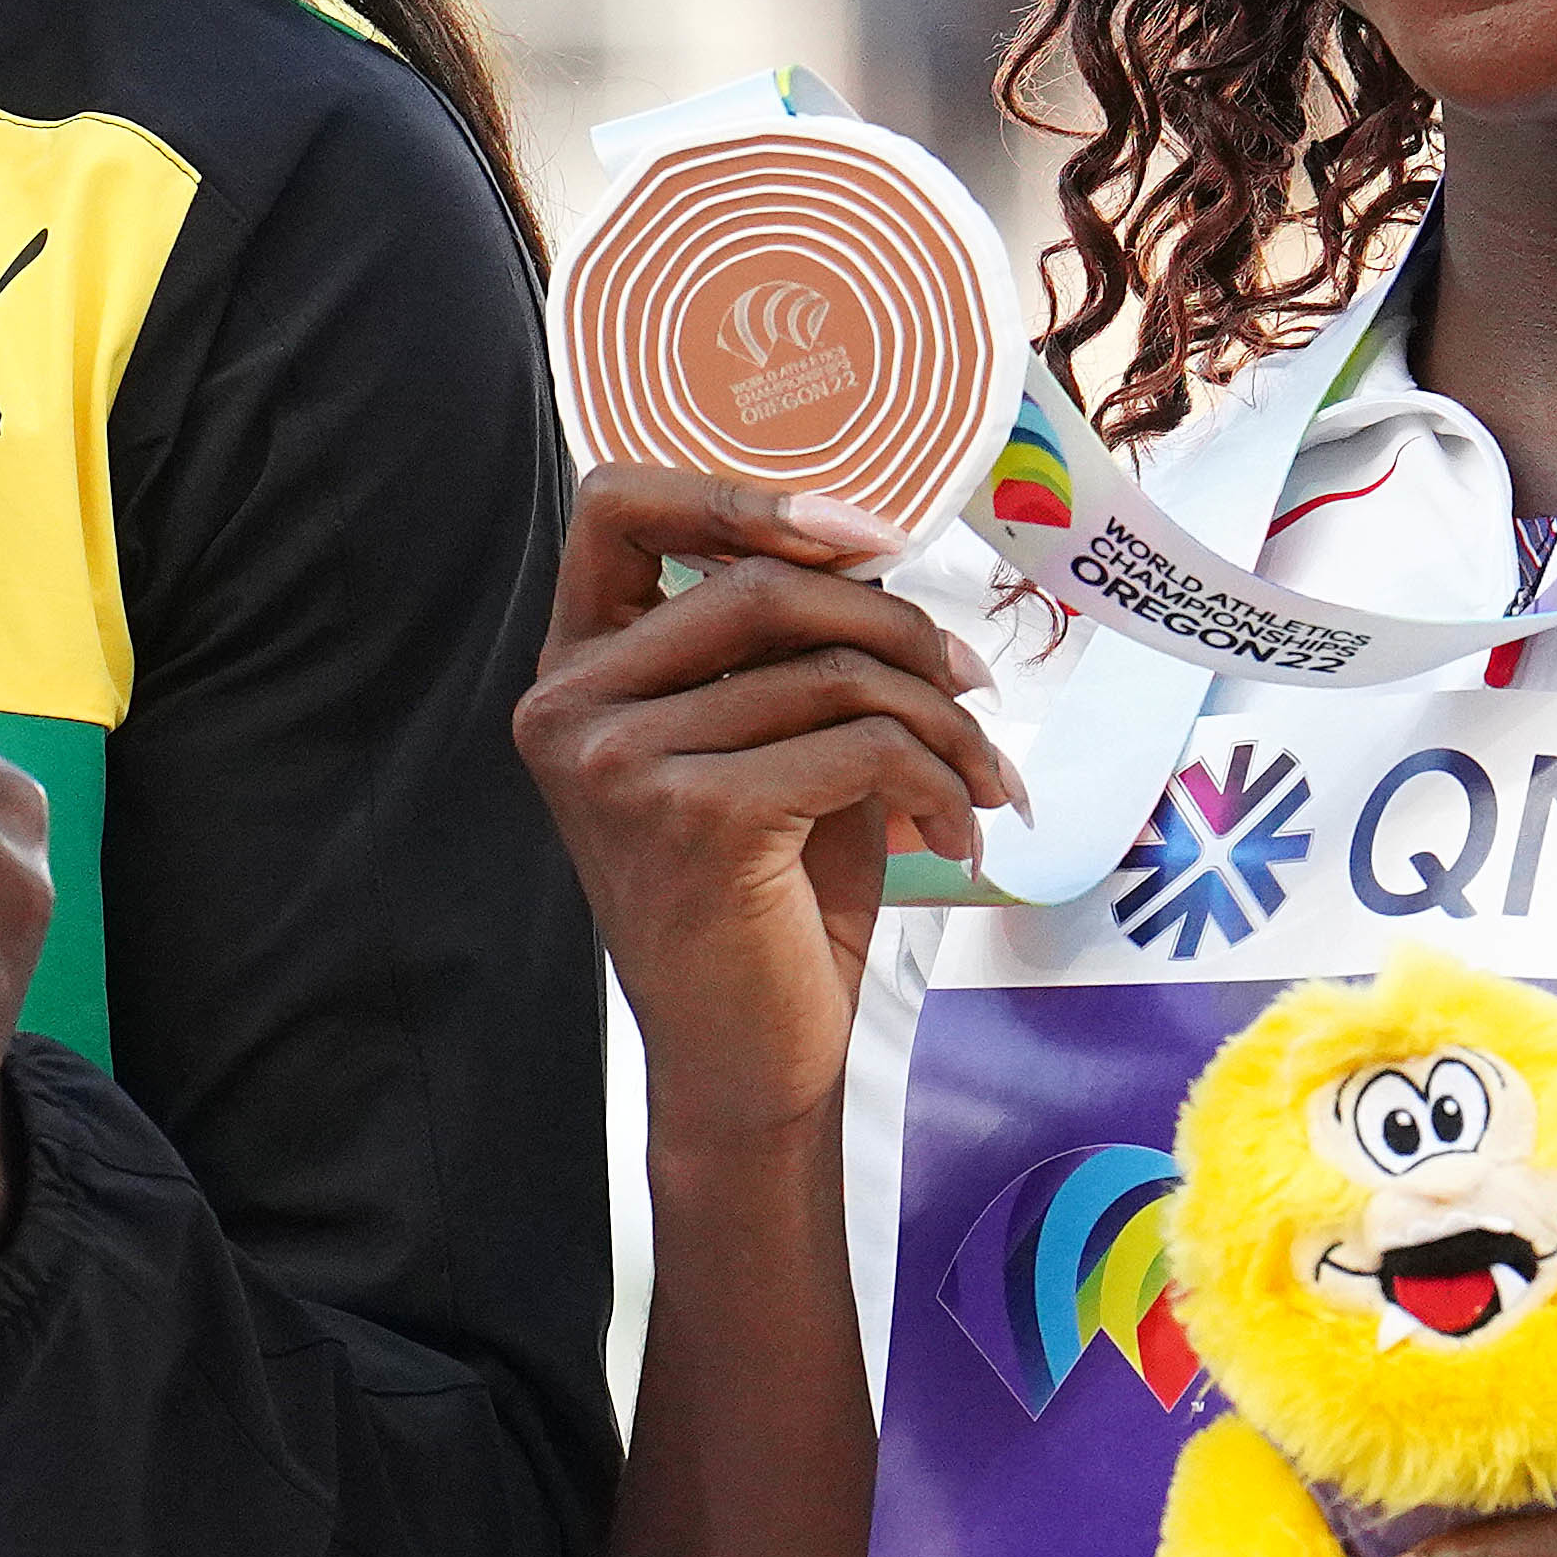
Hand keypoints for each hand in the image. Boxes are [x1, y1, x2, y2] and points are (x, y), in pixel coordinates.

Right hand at [511, 468, 1007, 1148]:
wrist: (747, 1065)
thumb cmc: (765, 905)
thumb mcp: (766, 747)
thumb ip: (787, 649)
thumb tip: (887, 555)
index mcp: (574, 672)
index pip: (616, 505)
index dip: (742, 491)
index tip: (863, 537)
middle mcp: (571, 706)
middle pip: (764, 581)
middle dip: (901, 624)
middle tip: (976, 684)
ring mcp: (619, 762)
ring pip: (832, 670)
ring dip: (946, 721)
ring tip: (986, 781)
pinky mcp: (693, 816)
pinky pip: (860, 744)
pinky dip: (939, 778)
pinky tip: (955, 833)